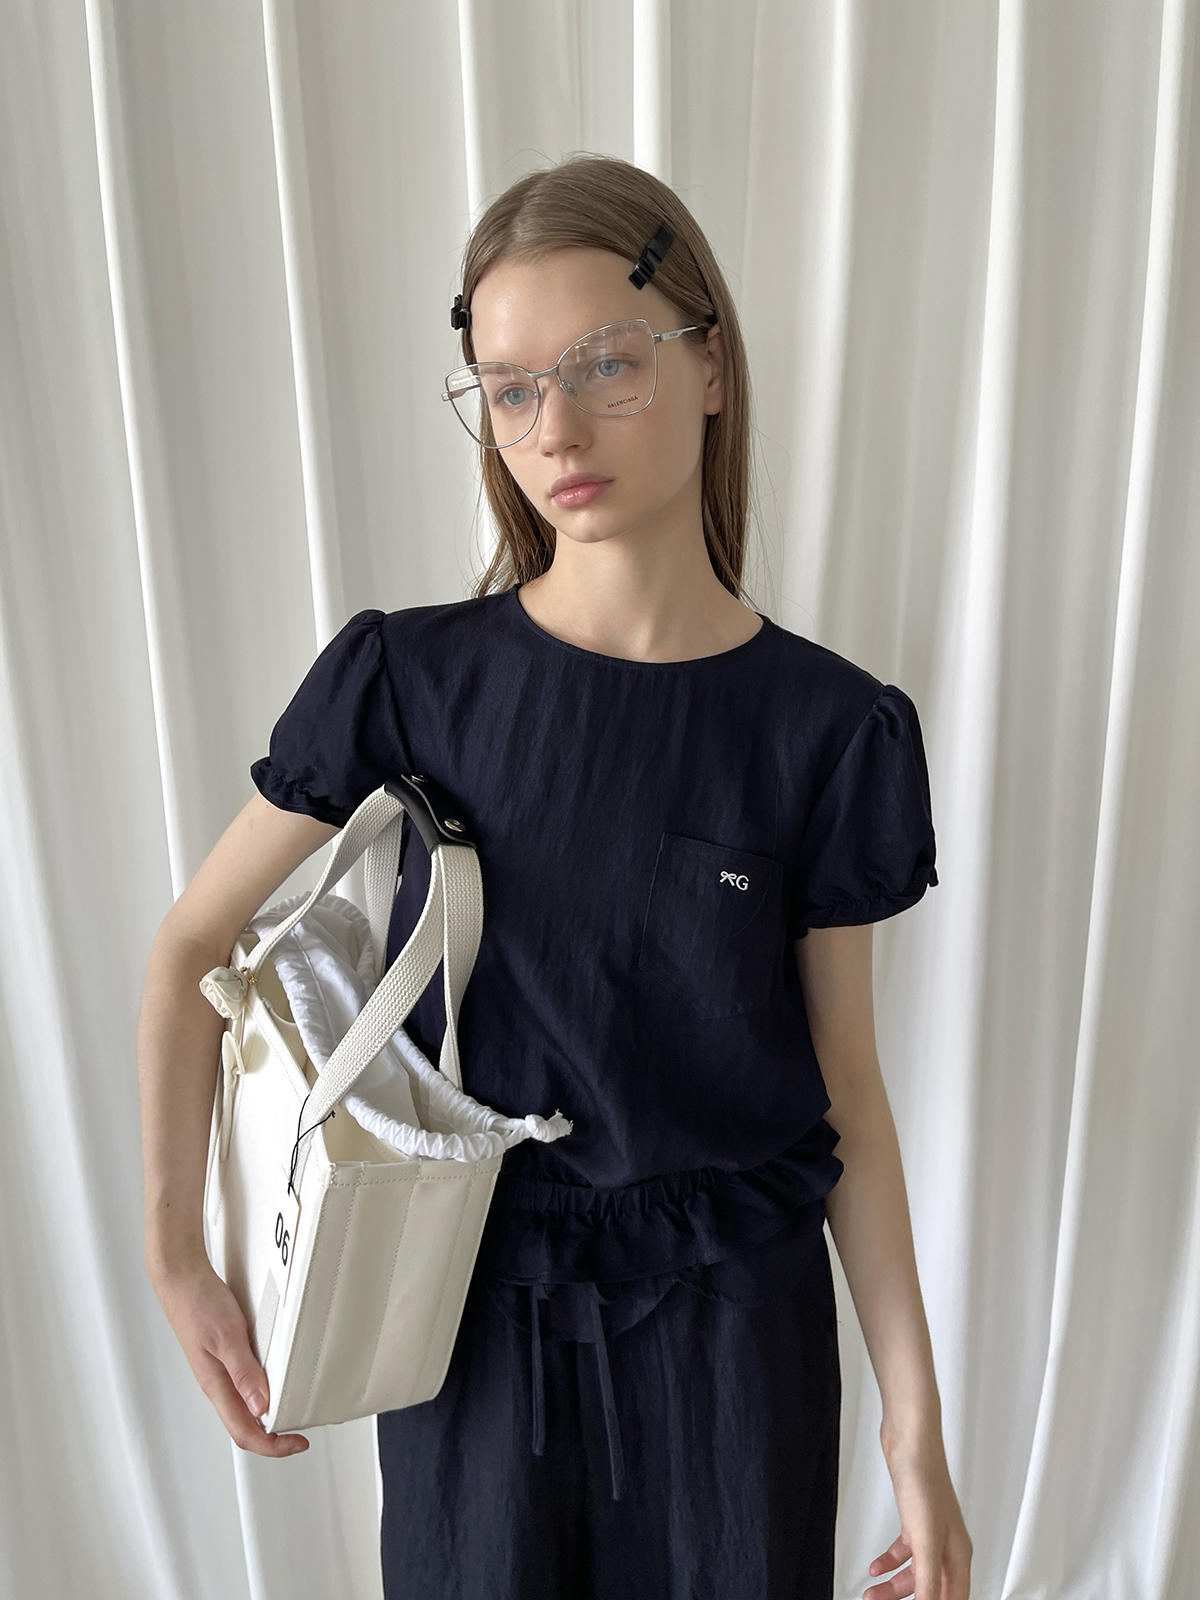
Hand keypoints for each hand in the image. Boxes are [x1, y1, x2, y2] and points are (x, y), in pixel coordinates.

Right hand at [150, 1255, 309, 1458]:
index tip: (297, 1443)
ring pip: (244, 1408)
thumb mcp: (226, 1336)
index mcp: (216, 1386)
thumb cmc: (198, 1304)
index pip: (244, 1432)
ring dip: (268, 1417)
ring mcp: (219, 1371)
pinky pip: (243, 1386)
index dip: (272, 1446)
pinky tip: (275, 1383)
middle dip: (272, 1438)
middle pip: (244, 1426)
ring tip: (291, 1414)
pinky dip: (262, 1393)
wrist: (181, 1279)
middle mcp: (217, 1384)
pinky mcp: (223, 1356)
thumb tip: (261, 1407)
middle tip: (300, 1435)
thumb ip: (243, 1372)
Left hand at [863, 1433, 971, 1599]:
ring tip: (872, 1593)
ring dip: (893, 1585)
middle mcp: (947, 1545)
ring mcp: (930, 1531)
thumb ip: (926, 1579)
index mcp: (958, 1554)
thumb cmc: (924, 1480)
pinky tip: (876, 1567)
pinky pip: (904, 1552)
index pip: (953, 1597)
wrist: (909, 1441)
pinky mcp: (913, 1519)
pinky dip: (890, 1562)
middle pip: (931, 1588)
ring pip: (914, 1571)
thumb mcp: (924, 1539)